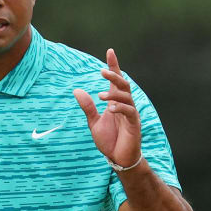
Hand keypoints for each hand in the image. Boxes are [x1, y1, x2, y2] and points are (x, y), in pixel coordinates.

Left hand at [73, 48, 141, 167]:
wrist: (118, 159)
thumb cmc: (109, 141)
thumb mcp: (94, 122)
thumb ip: (88, 107)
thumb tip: (76, 90)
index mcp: (115, 102)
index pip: (116, 80)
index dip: (113, 66)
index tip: (110, 51)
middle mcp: (125, 105)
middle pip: (123, 84)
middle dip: (114, 75)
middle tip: (101, 71)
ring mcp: (131, 114)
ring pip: (126, 96)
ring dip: (114, 93)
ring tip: (100, 95)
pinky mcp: (134, 124)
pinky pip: (129, 111)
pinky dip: (121, 107)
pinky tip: (111, 108)